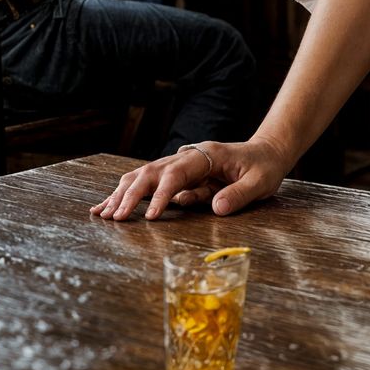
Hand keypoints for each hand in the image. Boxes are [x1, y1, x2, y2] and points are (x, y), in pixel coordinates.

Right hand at [90, 136, 289, 221]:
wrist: (268, 152)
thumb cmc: (265, 167)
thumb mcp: (260, 182)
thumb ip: (239, 194)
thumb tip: (216, 208)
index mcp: (208, 155)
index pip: (177, 174)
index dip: (162, 194)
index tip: (149, 216)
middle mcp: (189, 156)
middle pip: (152, 171)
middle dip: (131, 194)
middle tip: (114, 217)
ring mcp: (182, 163)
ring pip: (144, 174)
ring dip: (123, 193)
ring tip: (102, 212)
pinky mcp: (178, 174)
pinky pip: (149, 182)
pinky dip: (128, 192)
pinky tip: (108, 204)